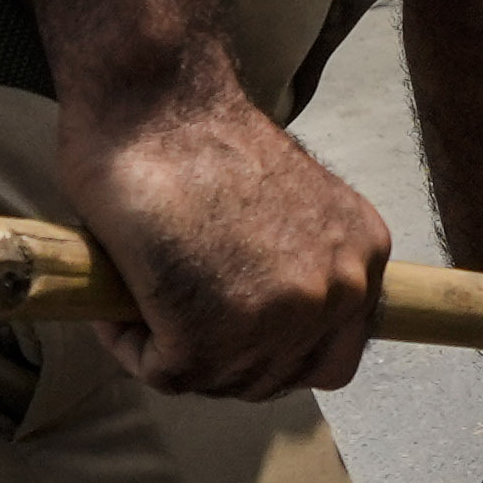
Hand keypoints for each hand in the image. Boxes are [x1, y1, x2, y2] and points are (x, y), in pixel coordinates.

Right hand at [63, 87, 388, 395]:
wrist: (155, 102)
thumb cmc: (200, 140)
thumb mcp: (293, 211)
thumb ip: (297, 263)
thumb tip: (263, 320)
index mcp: (363, 253)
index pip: (332, 351)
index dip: (271, 350)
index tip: (226, 325)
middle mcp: (340, 290)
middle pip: (277, 375)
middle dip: (220, 355)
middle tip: (172, 312)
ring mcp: (281, 318)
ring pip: (221, 380)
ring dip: (173, 350)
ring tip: (144, 294)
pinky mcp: (210, 336)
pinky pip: (164, 373)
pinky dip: (129, 344)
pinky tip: (119, 301)